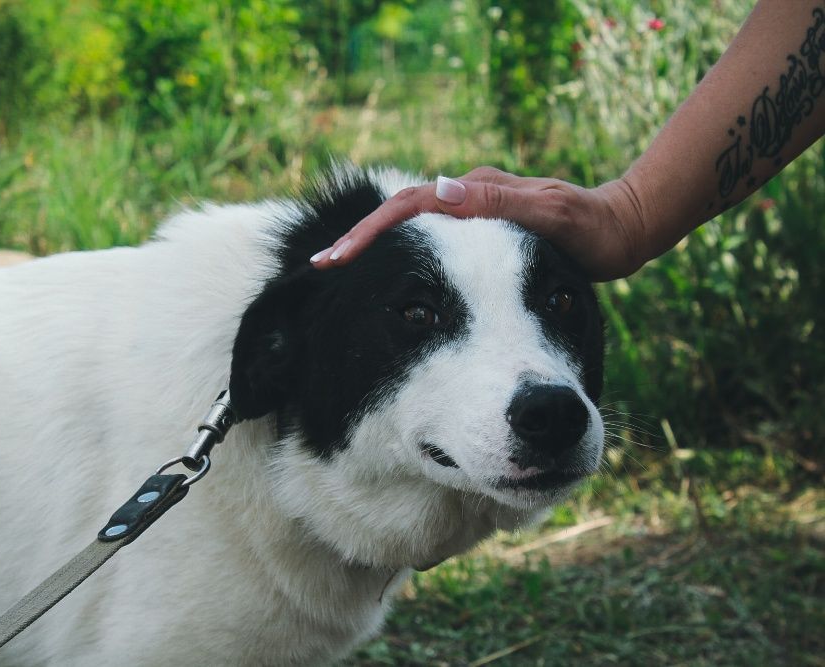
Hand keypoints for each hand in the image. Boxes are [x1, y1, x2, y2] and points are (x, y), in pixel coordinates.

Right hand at [309, 167, 648, 281]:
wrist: (624, 231)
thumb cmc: (594, 230)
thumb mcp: (553, 217)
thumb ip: (500, 204)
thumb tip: (440, 190)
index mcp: (479, 189)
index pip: (411, 206)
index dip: (371, 231)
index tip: (338, 257)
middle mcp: (470, 196)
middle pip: (401, 214)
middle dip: (359, 237)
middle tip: (321, 265)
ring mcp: (474, 214)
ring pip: (412, 227)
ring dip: (374, 245)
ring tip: (338, 269)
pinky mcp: (480, 234)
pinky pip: (432, 243)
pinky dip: (403, 256)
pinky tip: (388, 279)